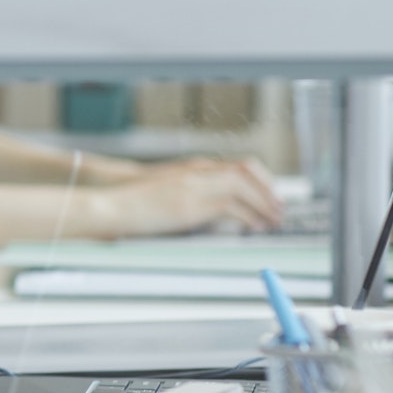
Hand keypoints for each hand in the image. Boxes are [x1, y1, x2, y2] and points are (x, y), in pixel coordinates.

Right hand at [103, 157, 282, 235]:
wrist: (113, 203)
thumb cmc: (135, 201)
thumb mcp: (169, 192)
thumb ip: (192, 194)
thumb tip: (211, 210)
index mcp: (193, 168)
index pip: (239, 165)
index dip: (260, 180)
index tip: (270, 195)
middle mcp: (198, 172)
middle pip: (247, 172)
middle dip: (268, 189)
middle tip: (279, 207)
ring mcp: (195, 187)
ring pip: (244, 187)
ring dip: (264, 203)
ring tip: (274, 219)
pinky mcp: (192, 205)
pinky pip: (231, 207)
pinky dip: (250, 216)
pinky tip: (255, 226)